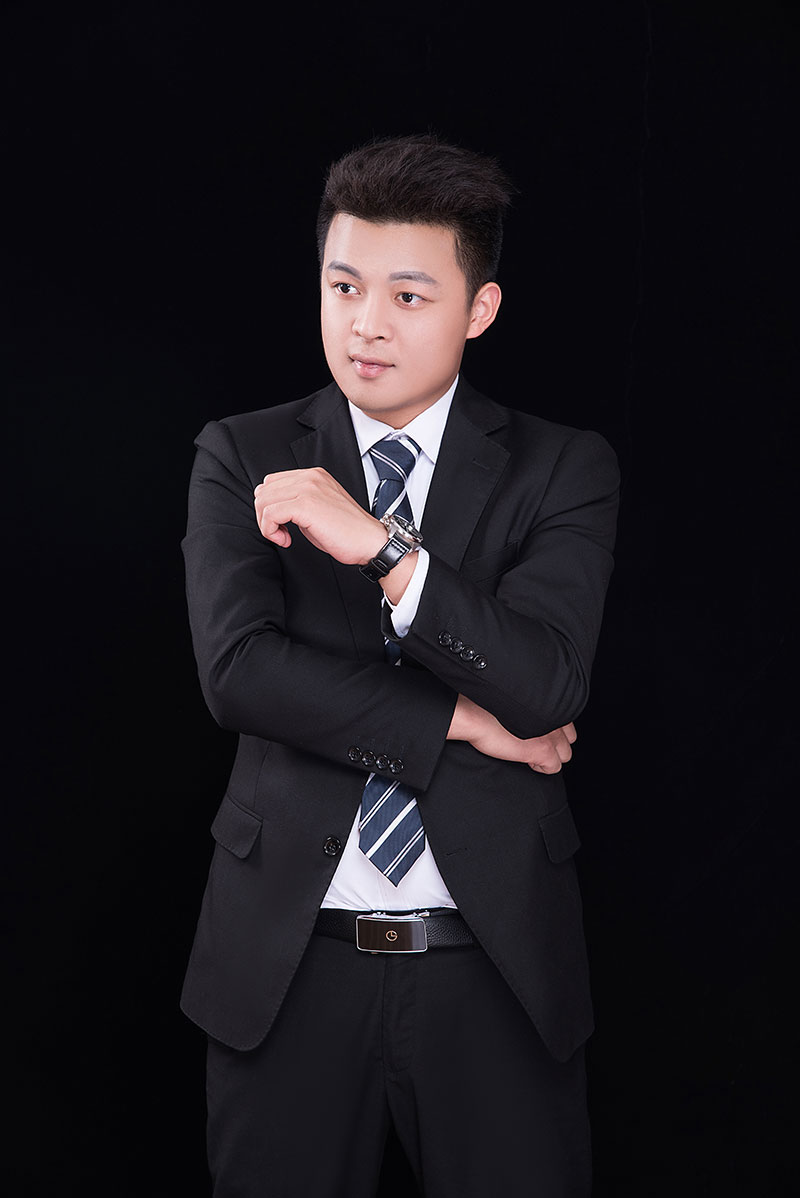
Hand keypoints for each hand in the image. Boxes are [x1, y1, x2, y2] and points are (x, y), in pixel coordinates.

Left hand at [254, 468, 385, 564]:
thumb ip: (298, 502)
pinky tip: (286, 540)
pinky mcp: (306, 505)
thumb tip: (273, 509)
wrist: (369, 542)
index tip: (282, 524)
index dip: (270, 505)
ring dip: (267, 524)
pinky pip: (270, 514)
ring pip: (263, 502)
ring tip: (284, 536)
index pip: (272, 482)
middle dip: (265, 516)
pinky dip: (271, 531)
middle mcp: (310, 477)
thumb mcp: (319, 508)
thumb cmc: (347, 531)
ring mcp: (308, 489)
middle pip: (264, 491)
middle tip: (280, 532)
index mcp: (314, 475)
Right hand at [448, 694, 575, 773]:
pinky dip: (540, 767)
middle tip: (532, 742)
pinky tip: (526, 761)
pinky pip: (554, 767)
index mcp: (549, 699)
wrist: (473, 712)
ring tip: (528, 752)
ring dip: (549, 755)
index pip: (566, 720)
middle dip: (554, 742)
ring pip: (565, 754)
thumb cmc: (483, 701)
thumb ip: (528, 703)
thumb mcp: (513, 696)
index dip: (550, 728)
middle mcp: (555, 715)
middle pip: (570, 738)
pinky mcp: (544, 750)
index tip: (536, 730)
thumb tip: (526, 710)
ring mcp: (552, 733)